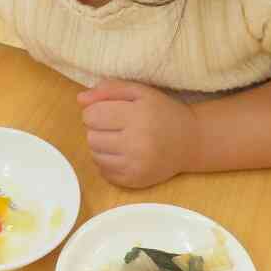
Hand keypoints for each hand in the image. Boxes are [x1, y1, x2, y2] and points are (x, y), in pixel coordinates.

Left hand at [77, 80, 199, 187]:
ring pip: (94, 155)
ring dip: (101, 145)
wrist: (191, 141)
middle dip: (97, 129)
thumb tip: (80, 99)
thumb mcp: (139, 91)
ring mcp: (135, 166)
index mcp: (137, 116)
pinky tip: (122, 153)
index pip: (91, 116)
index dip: (95, 111)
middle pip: (90, 136)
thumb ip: (109, 89)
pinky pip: (103, 172)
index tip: (109, 111)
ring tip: (118, 138)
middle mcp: (136, 143)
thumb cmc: (162, 111)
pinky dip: (107, 162)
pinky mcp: (134, 181)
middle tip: (115, 125)